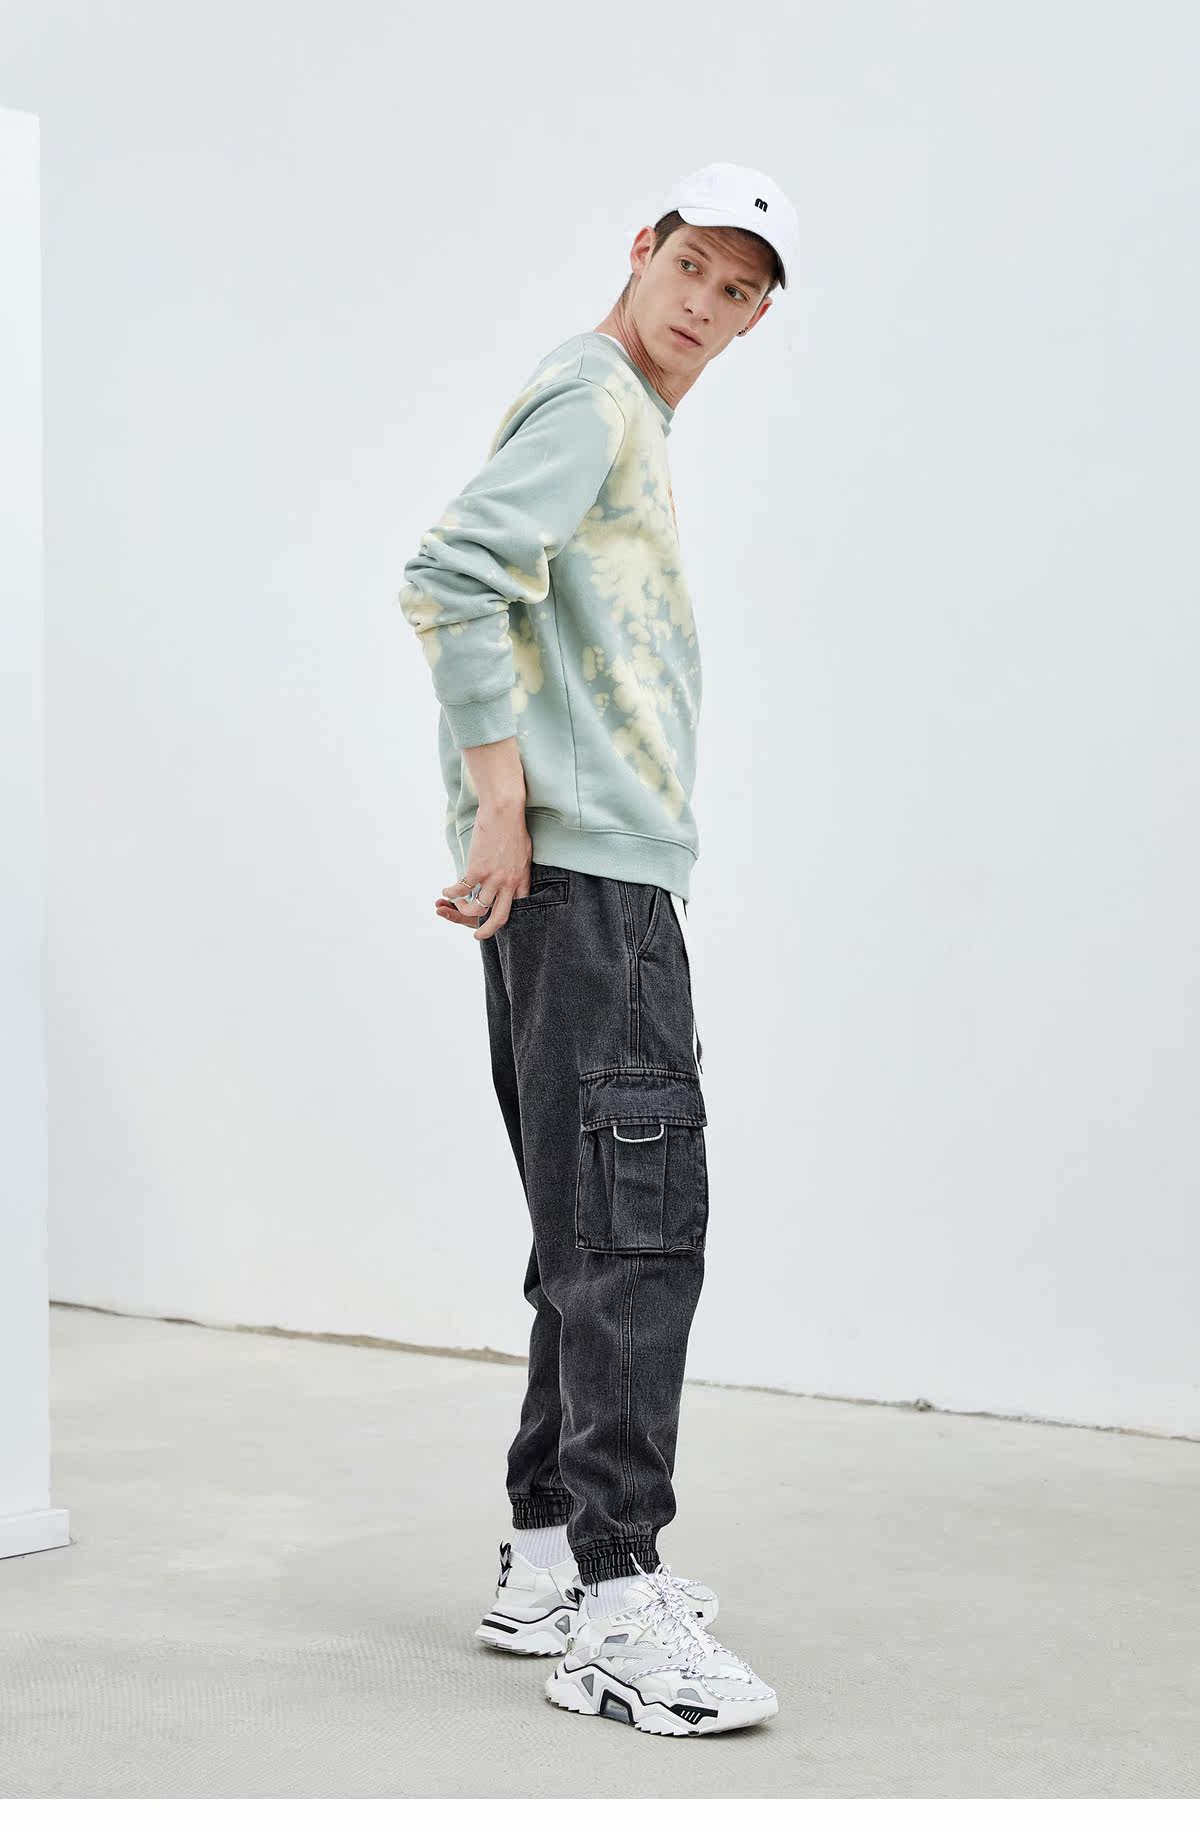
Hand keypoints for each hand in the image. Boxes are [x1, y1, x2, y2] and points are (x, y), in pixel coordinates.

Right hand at [435, 804, 532, 940]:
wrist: (504, 811)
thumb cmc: (514, 827)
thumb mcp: (525, 852)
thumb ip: (520, 869)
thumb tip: (516, 874)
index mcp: (522, 879)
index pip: (518, 907)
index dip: (507, 915)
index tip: (497, 918)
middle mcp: (509, 883)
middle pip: (500, 918)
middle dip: (488, 930)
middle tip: (478, 936)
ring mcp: (493, 878)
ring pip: (477, 906)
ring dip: (463, 909)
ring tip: (455, 905)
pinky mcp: (477, 869)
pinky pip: (462, 890)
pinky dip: (451, 894)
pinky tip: (445, 892)